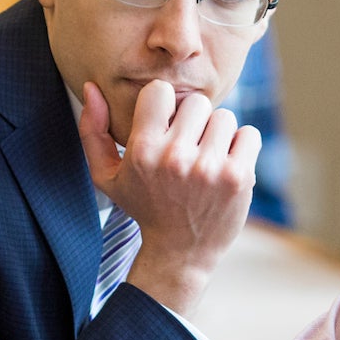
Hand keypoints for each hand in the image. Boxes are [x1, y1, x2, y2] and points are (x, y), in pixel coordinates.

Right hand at [78, 80, 258, 316]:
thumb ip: (92, 131)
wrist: (180, 252)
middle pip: (197, 102)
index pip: (160, 91)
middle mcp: (175, 157)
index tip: (165, 126)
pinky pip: (249, 134)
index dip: (165, 106)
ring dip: (217, 135)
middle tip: (188, 147)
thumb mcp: (107, 176)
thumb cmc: (144, 207)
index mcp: (142, 151)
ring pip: (224, 116)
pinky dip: (241, 147)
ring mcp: (209, 168)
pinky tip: (226, 166)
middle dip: (194, 121)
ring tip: (207, 159)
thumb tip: (91, 86)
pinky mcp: (238, 177)